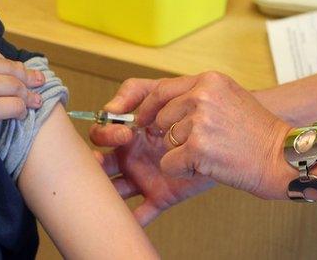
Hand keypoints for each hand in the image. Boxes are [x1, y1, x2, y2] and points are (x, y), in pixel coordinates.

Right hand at [0, 31, 44, 158]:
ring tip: (36, 101)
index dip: (7, 63)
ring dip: (28, 95)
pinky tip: (22, 114)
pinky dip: (21, 111)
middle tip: (39, 83)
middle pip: (8, 67)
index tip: (18, 71)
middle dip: (26, 77)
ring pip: (15, 86)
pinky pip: (14, 105)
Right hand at [89, 78, 214, 225]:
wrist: (221, 133)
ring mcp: (142, 178)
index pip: (101, 135)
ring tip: (105, 195)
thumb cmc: (188, 111)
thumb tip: (110, 107)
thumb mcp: (163, 93)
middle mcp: (129, 157)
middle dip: (94, 164)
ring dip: (105, 193)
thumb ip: (135, 91)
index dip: (106, 133)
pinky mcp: (159, 197)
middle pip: (100, 165)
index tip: (126, 132)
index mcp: (126, 134)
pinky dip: (133, 221)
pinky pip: (142, 213)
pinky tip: (128, 225)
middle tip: (103, 161)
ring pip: (114, 189)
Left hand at [140, 72, 290, 199]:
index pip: (163, 90)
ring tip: (214, 153)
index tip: (143, 120)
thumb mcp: (230, 98)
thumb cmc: (260, 133)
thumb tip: (163, 106)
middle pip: (162, 118)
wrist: (283, 158)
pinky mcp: (197, 148)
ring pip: (166, 143)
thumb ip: (199, 96)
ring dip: (183, 154)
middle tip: (203, 144)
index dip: (149, 107)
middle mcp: (202, 95)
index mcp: (209, 81)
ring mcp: (199, 121)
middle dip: (173, 136)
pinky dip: (184, 170)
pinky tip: (210, 166)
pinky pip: (169, 163)